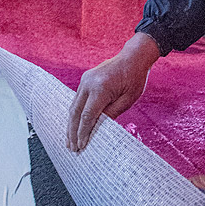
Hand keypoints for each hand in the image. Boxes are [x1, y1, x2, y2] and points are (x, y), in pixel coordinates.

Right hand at [67, 34, 160, 150]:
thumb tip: (97, 129)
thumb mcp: (127, 100)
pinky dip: (75, 114)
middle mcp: (89, 83)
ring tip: (70, 141)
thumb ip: (111, 114)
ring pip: (73, 106)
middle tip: (72, 148)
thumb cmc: (134, 79)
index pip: (87, 116)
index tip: (81, 146)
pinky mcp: (85, 80)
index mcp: (100, 88)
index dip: (83, 133)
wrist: (133, 57)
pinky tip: (74, 125)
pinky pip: (77, 100)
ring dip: (70, 124)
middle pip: (75, 112)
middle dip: (72, 132)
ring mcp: (85, 80)